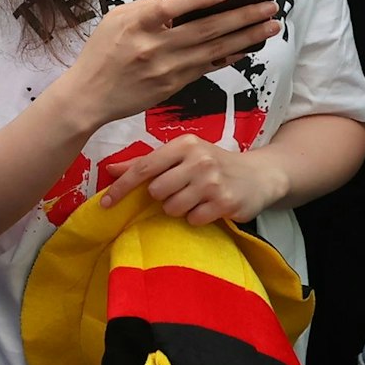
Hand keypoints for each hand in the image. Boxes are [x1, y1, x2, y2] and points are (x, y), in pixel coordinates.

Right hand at [60, 0, 282, 130]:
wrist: (90, 95)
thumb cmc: (101, 52)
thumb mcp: (115, 19)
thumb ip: (147, 8)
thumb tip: (182, 1)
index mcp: (137, 24)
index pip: (175, 6)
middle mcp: (155, 46)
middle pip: (206, 29)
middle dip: (242, 17)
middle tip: (269, 7)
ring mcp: (167, 68)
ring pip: (214, 49)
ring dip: (245, 36)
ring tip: (270, 26)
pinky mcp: (174, 84)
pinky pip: (207, 67)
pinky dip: (228, 56)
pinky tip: (247, 48)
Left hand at [98, 136, 285, 223]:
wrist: (259, 175)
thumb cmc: (213, 163)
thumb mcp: (182, 155)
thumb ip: (148, 162)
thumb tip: (111, 169)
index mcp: (184, 144)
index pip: (144, 167)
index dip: (122, 186)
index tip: (105, 202)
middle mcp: (198, 160)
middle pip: (157, 191)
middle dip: (163, 196)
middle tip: (180, 190)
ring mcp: (212, 182)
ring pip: (173, 208)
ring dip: (179, 208)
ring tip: (196, 198)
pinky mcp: (225, 203)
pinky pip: (193, 219)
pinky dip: (196, 217)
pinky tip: (208, 207)